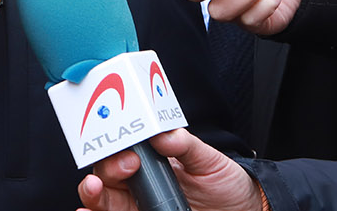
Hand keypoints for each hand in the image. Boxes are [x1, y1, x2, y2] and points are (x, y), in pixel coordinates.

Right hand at [77, 129, 261, 210]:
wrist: (243, 210)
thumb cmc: (225, 184)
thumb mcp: (209, 160)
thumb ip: (185, 145)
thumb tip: (163, 134)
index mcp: (150, 163)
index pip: (120, 153)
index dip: (115, 150)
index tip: (128, 153)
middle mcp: (139, 186)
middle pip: (105, 177)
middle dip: (104, 171)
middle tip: (124, 168)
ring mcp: (140, 207)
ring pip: (104, 201)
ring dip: (92, 195)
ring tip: (94, 189)